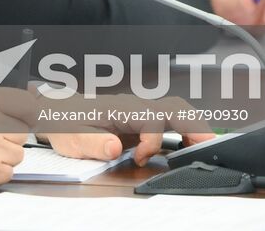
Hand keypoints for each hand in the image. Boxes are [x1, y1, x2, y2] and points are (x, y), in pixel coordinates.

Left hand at [36, 94, 211, 165]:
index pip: (151, 119)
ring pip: (176, 110)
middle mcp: (134, 106)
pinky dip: (185, 129)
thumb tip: (114, 147)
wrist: (56, 112)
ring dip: (194, 126)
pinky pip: (170, 119)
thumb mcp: (72, 136)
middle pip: (174, 108)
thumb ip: (93, 142)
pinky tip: (190, 144)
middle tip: (208, 147)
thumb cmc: (64, 122)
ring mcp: (140, 111)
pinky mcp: (142, 119)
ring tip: (207, 146)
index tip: (140, 158)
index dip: (151, 141)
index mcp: (120, 108)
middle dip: (193, 126)